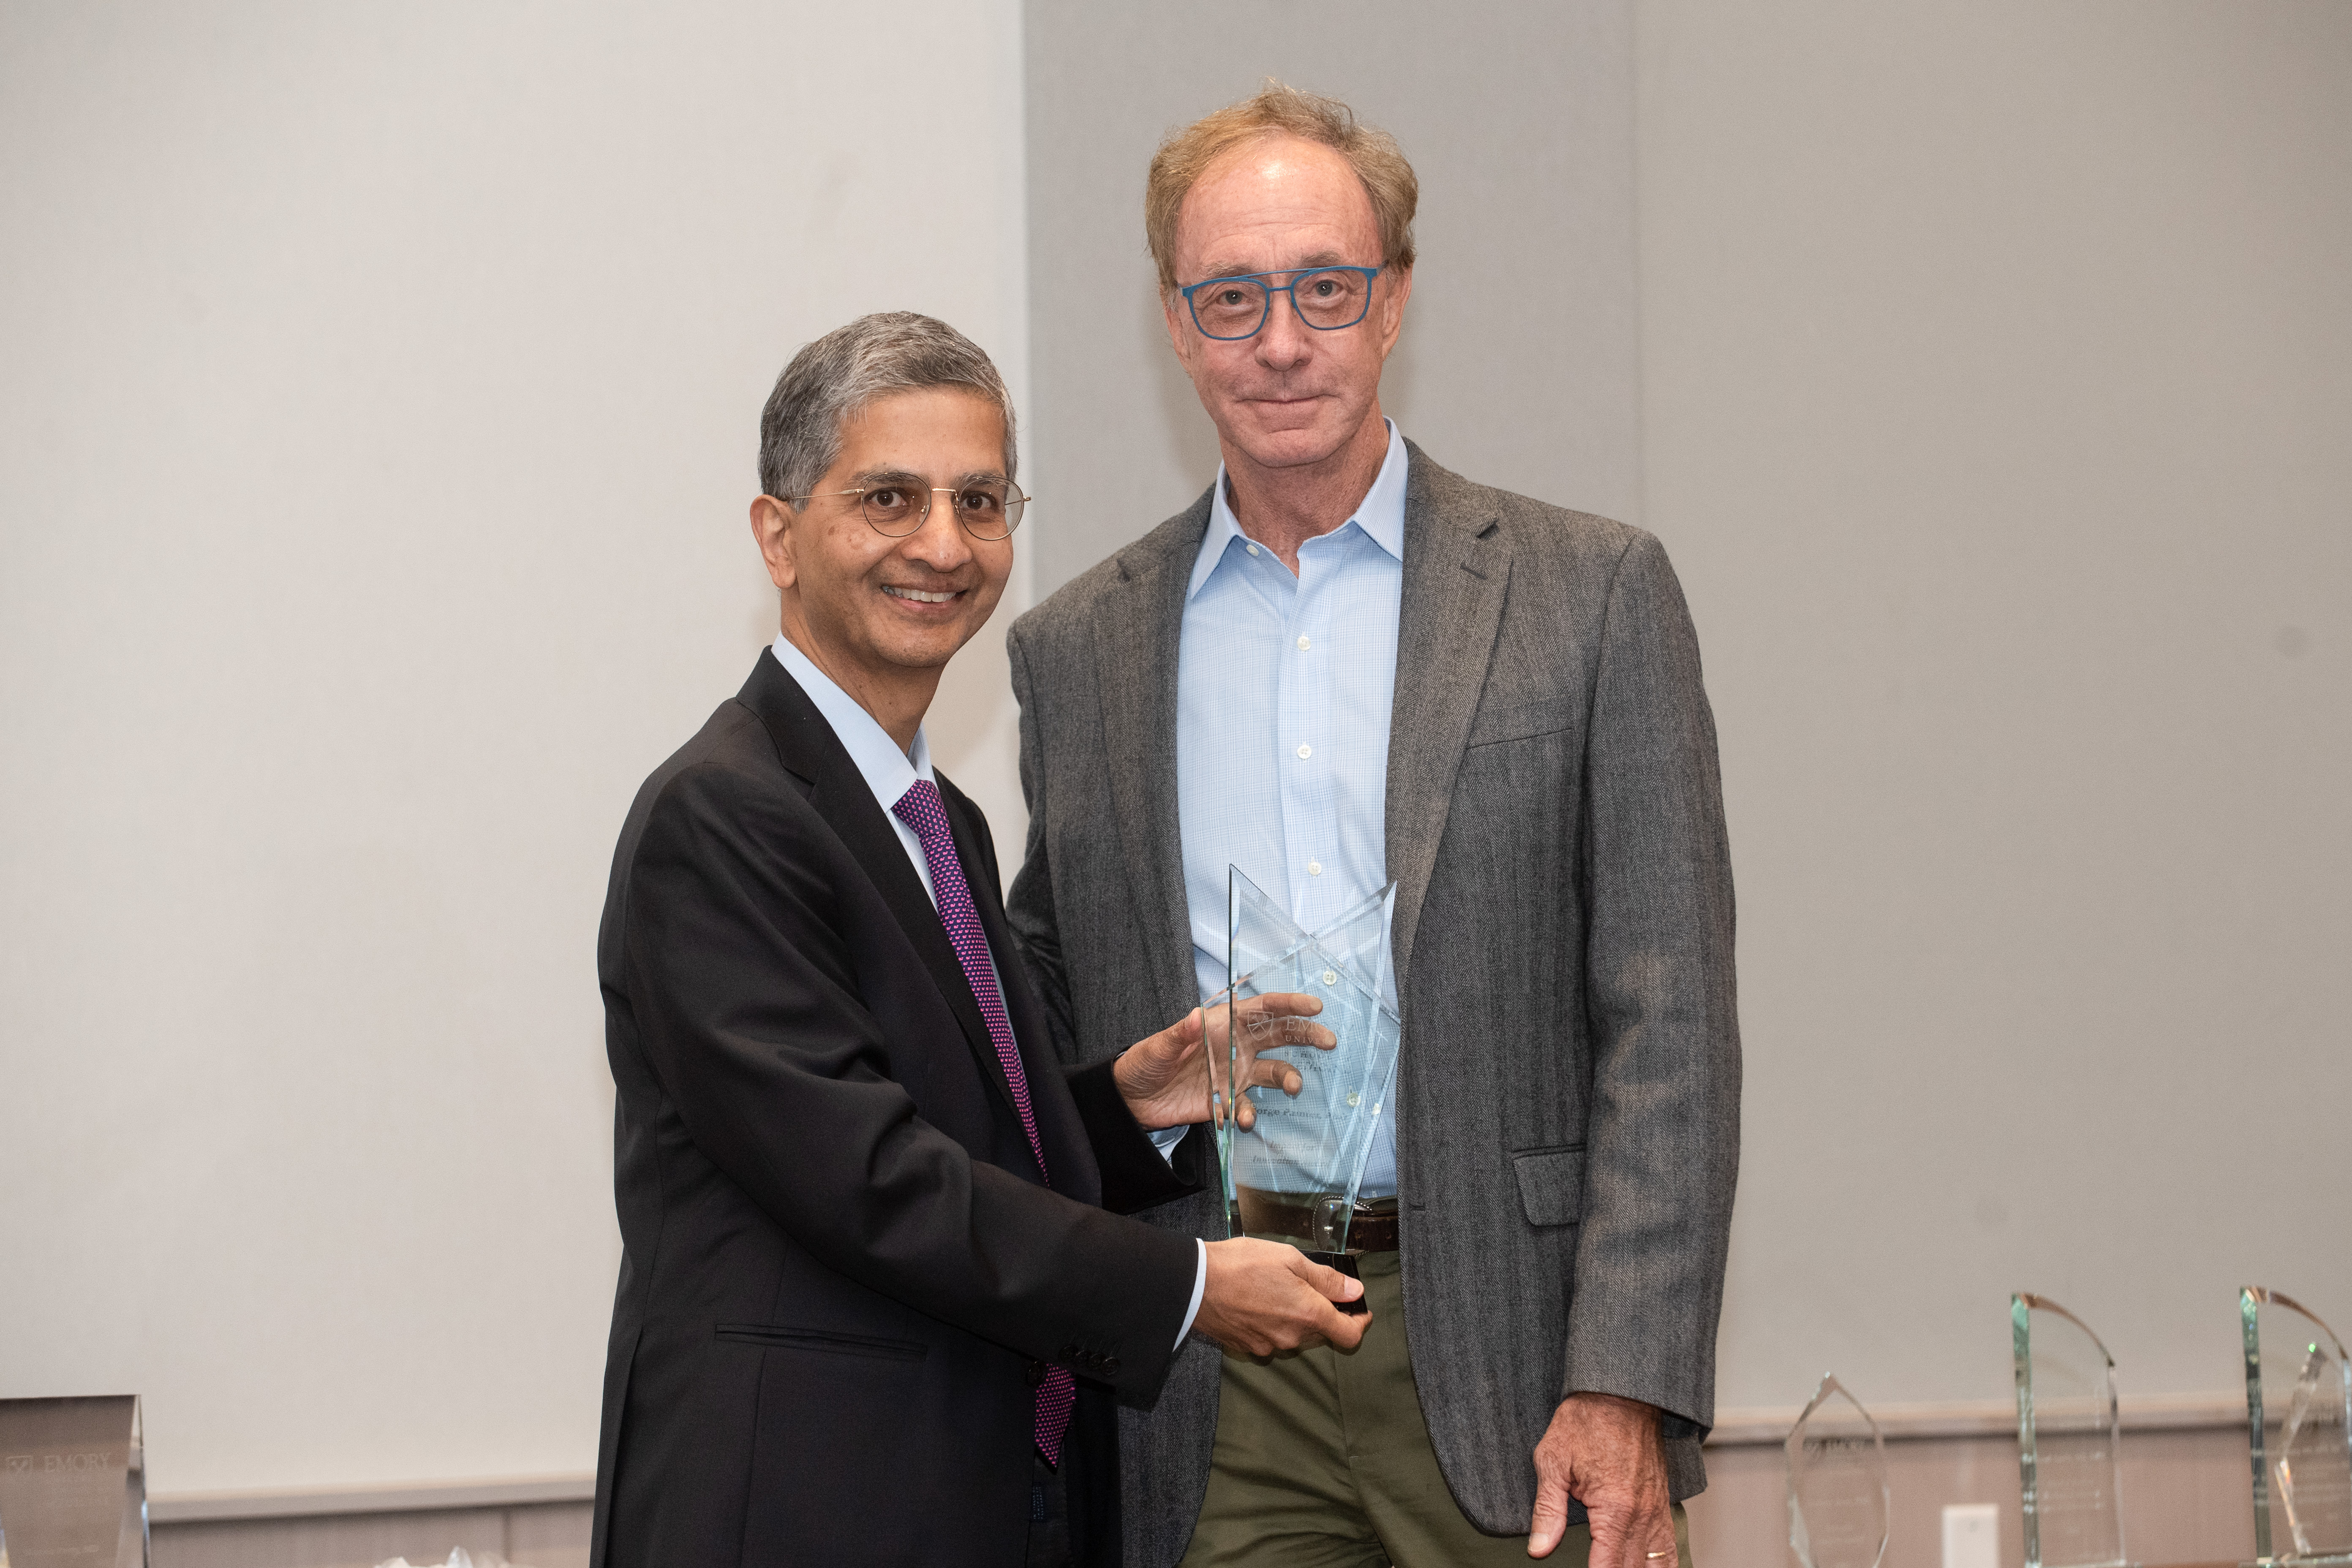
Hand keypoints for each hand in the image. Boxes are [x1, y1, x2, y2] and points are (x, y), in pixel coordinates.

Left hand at [1112, 992, 1333, 1130]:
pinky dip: (1249, 1113)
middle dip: (1306, 1035)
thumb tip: (1196, 1018)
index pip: (1262, 1009)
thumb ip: (1180, 1034)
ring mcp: (1235, 1073)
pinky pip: (1248, 1106)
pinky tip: (1240, 1119)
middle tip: (1327, 1040)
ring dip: (1288, 1077)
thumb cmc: (1144, 1061)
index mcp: (1222, 1023)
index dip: (1289, 1005)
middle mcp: (1235, 1046)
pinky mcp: (1228, 1100)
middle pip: (1280, 1035)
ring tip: (1293, 1086)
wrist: (1133, 1099)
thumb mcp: (1158, 1045)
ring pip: (1274, 1072)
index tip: (1313, 1006)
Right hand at [1192, 1237, 1368, 1355]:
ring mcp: (1269, 1345)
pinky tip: (1259, 1303)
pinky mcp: (1248, 1347)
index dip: (1359, 1323)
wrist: (1194, 1283)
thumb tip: (1353, 1290)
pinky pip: (1271, 1339)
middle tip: (1310, 1287)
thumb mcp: (1289, 1258)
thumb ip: (1326, 1278)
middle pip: (1321, 1333)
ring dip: (1295, 1318)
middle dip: (1323, 1313)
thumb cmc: (1241, 1264)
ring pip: (1295, 1336)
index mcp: (1308, 1313)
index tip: (1359, 1311)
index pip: (1348, 1335)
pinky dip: (1272, 1324)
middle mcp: (1292, 1337)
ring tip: (1278, 1290)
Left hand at [1528, 1392, 1671, 1562]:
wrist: (1621, 1393)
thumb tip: (1538, 1549)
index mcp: (1614, 1510)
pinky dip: (1663, 1565)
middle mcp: (1641, 1516)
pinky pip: (1669, 1546)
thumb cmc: (1584, 1422)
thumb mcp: (1553, 1461)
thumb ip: (1547, 1511)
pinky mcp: (1662, 1504)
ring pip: (1657, 1564)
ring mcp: (1656, 1511)